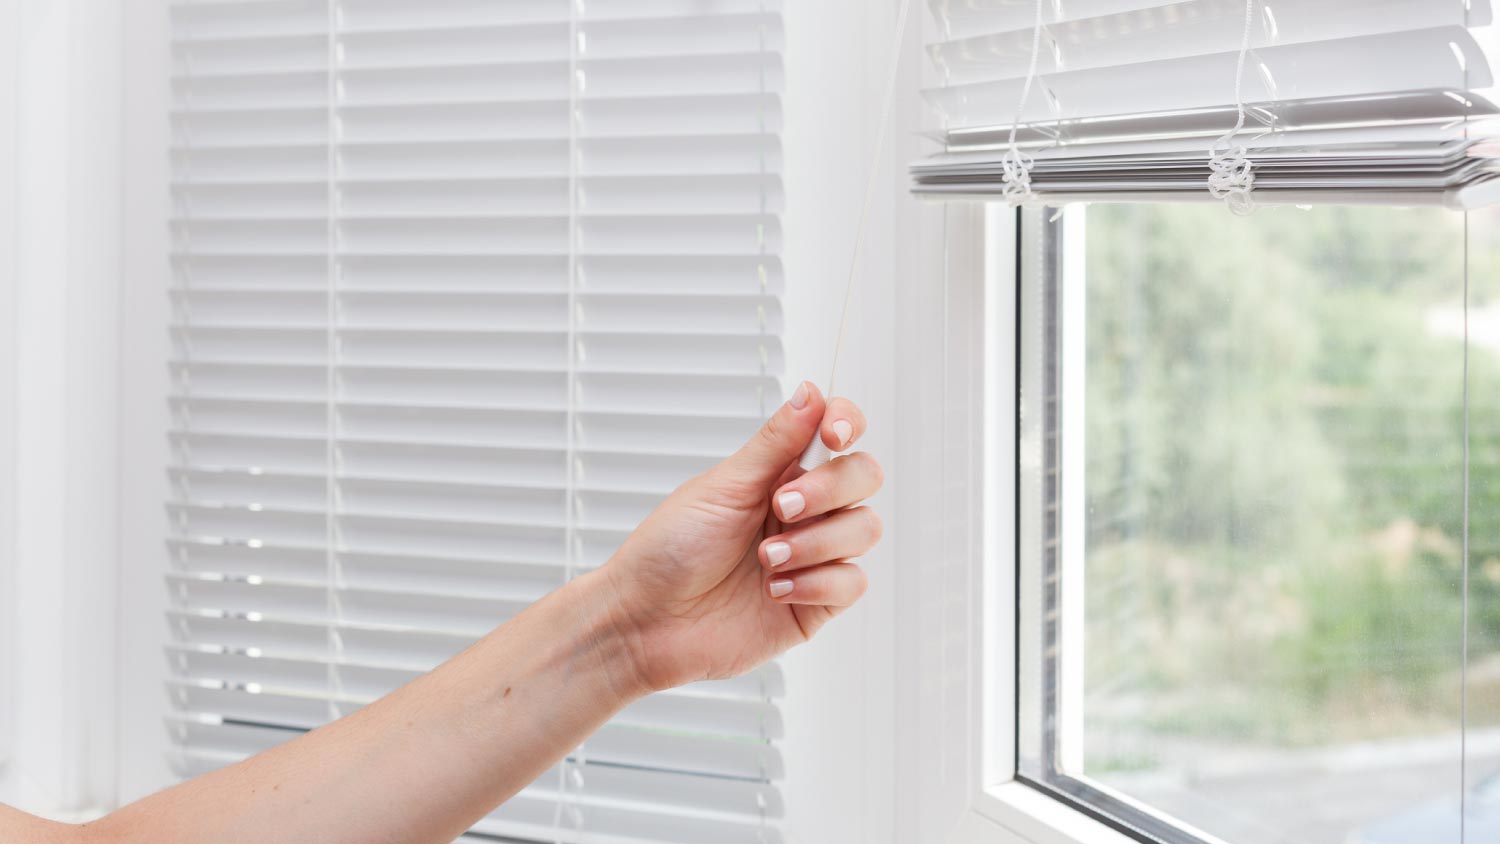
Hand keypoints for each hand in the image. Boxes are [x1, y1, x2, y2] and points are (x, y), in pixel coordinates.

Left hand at [602, 381, 882, 691]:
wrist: (645, 621)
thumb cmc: (669, 550)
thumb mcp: (722, 487)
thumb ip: (774, 444)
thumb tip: (812, 392)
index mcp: (780, 472)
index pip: (837, 433)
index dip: (847, 423)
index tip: (833, 435)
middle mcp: (804, 510)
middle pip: (864, 476)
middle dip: (830, 488)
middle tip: (782, 506)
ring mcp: (814, 556)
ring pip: (865, 528)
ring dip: (816, 542)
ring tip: (766, 559)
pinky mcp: (816, 602)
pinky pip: (853, 582)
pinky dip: (816, 583)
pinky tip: (774, 590)